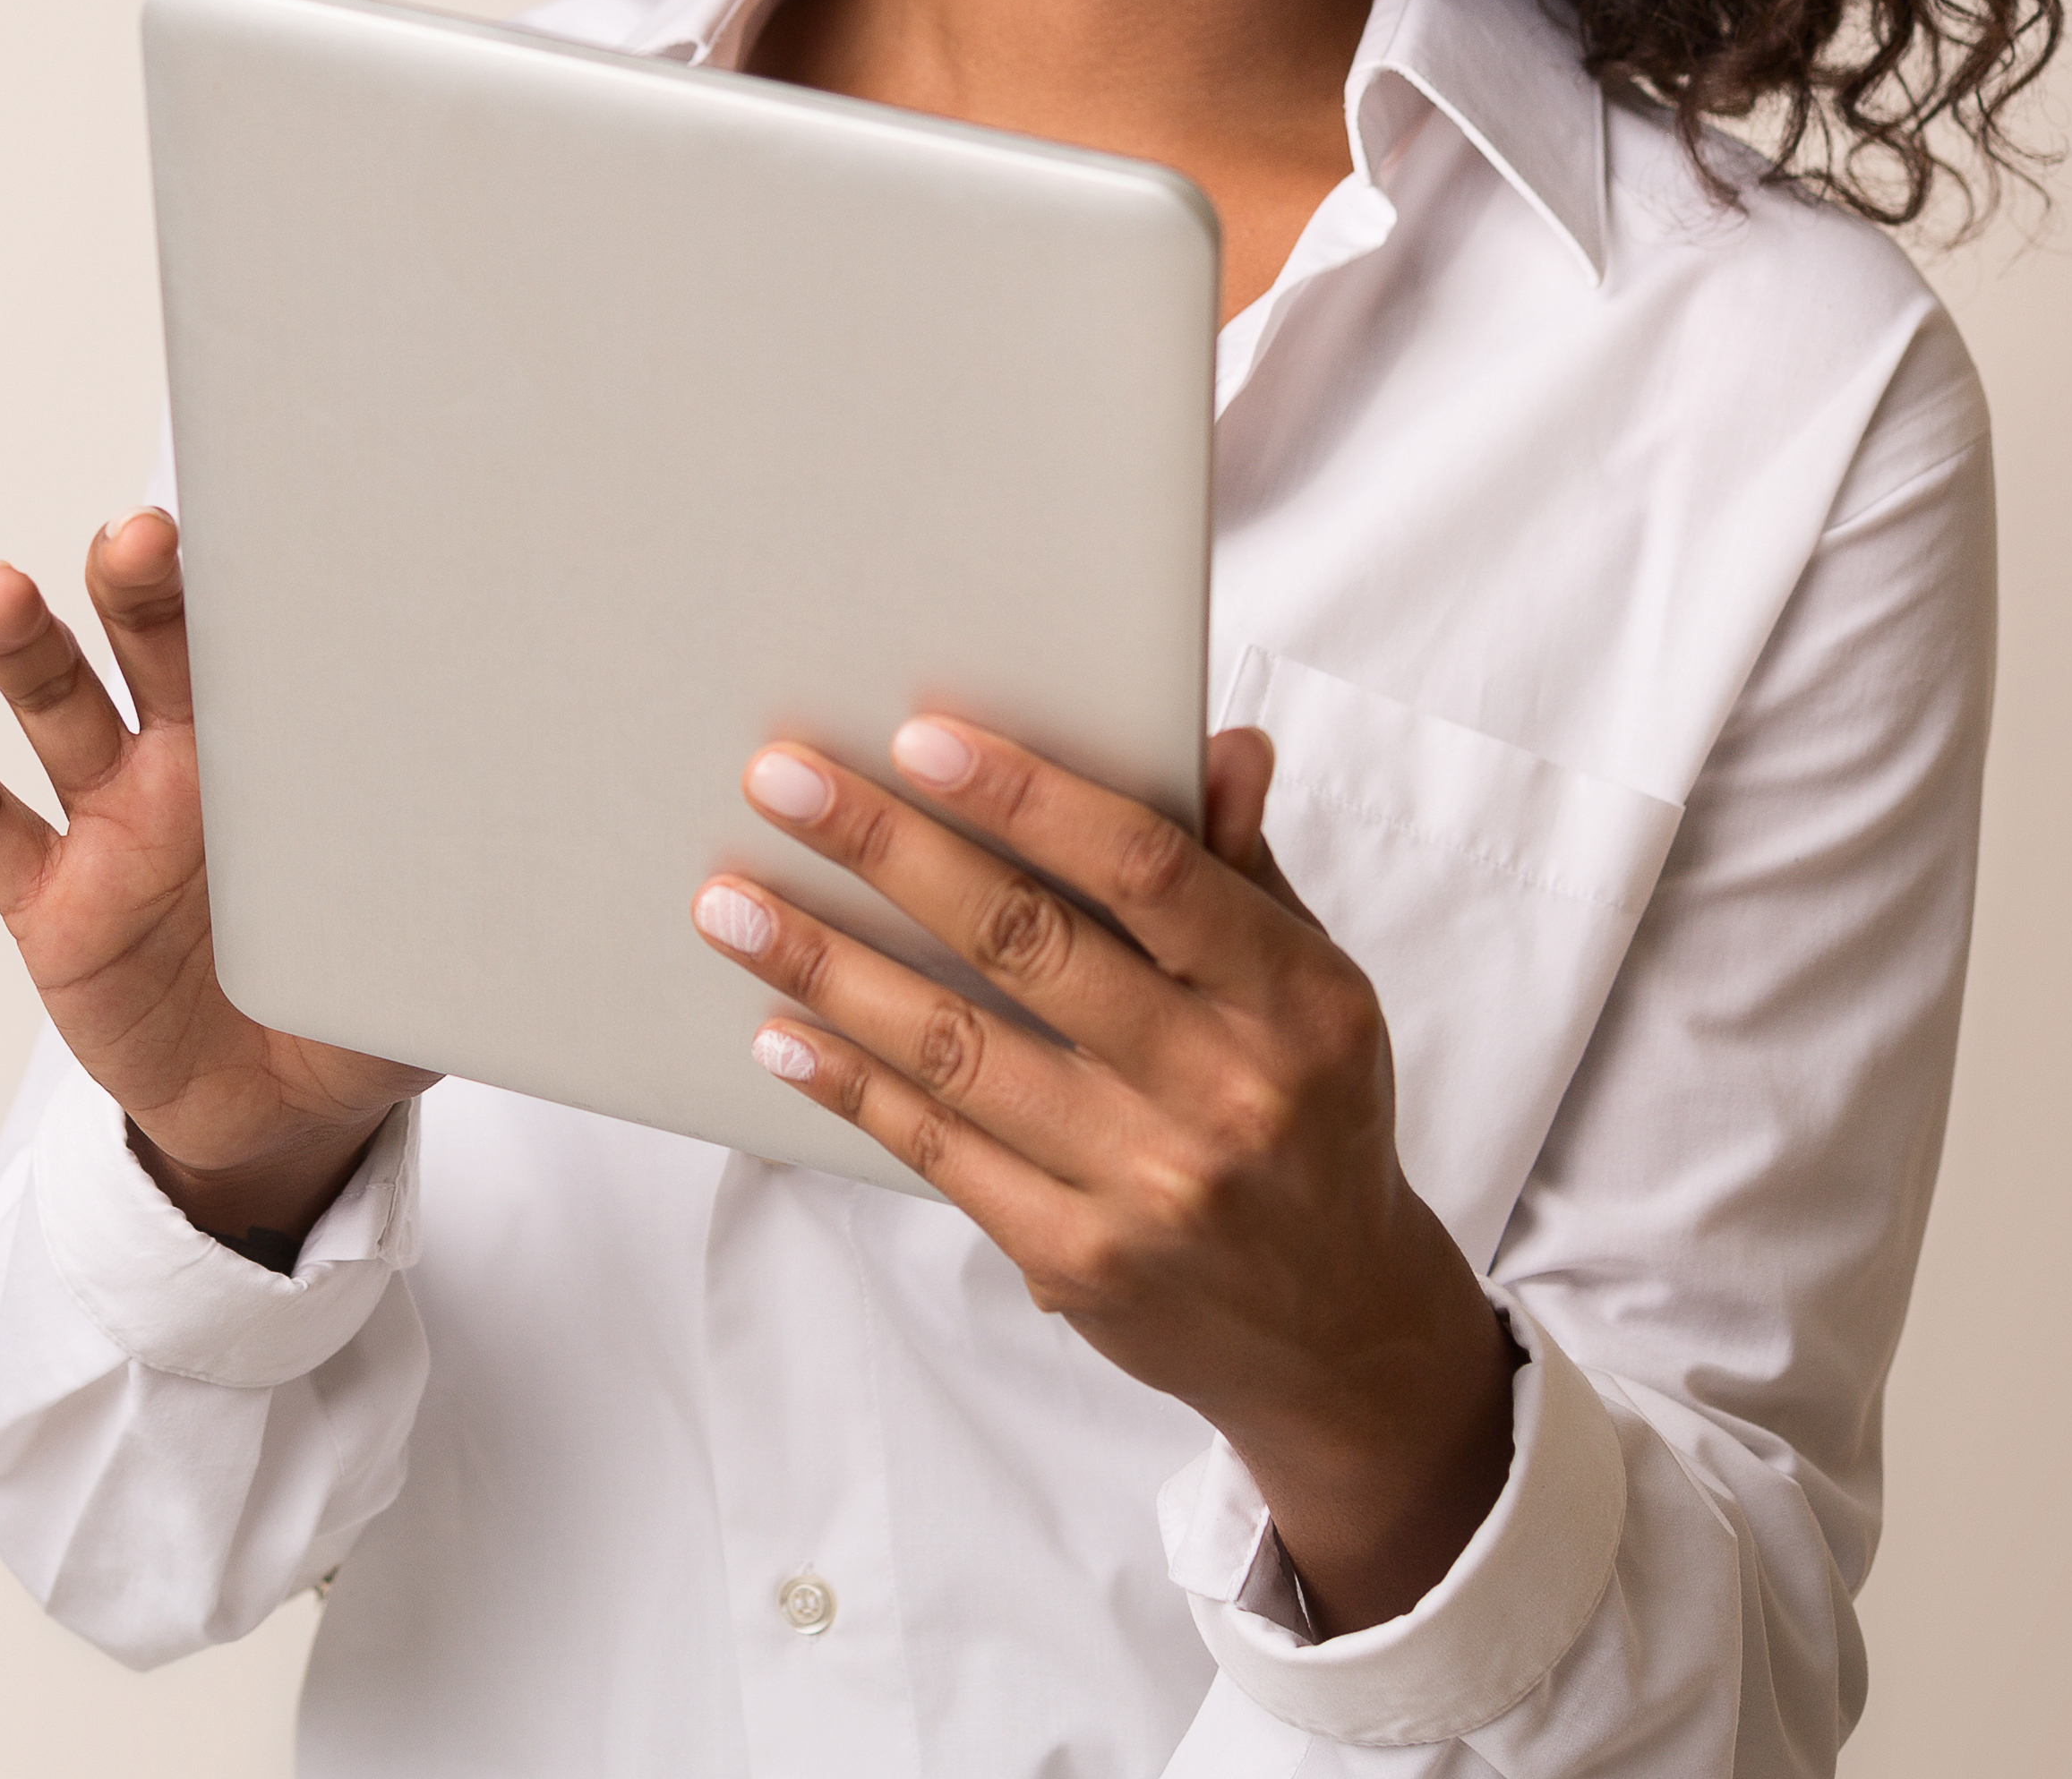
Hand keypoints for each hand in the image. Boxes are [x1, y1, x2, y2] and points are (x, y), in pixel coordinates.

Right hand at [0, 511, 433, 1251]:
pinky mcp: (49, 903)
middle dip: (137, 582)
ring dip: (25, 649)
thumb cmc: (358, 997)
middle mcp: (180, 762)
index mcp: (278, 750)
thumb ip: (470, 890)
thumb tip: (582, 856)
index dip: (252, 577)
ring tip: (4, 595)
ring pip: (55, 710)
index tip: (257, 518)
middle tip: (138, 538)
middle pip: (148, 642)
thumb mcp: (428, 940)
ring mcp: (107, 826)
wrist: (279, 1113)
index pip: (259, 638)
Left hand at [692, 716, 1515, 1629]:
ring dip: (828, 967)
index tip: (918, 738)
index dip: (1027, 796)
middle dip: (888, 850)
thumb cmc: (1308, 1116)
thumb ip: (1242, 869)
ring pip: (957, 1048)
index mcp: (1296, 999)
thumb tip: (1217, 742)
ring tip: (730, 906)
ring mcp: (1149, 1185)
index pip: (1146, 869)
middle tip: (778, 781)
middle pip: (1026, 944)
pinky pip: (940, 1150)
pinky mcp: (1080, 1260)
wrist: (1340, 1333)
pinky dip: (852, 1084)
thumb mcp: (1312, 990)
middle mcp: (1226, 1090)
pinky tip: (782, 1031)